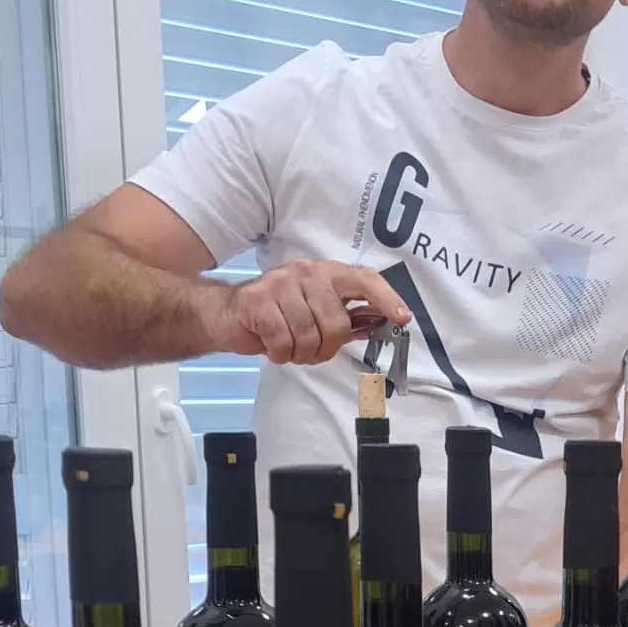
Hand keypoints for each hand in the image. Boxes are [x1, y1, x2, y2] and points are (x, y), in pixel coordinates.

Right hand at [211, 261, 409, 365]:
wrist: (225, 314)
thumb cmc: (274, 315)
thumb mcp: (312, 313)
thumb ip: (343, 319)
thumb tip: (376, 325)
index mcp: (325, 273)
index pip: (363, 279)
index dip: (385, 298)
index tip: (402, 317)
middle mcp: (306, 272)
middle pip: (336, 323)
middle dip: (325, 347)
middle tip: (308, 349)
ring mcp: (280, 283)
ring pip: (309, 336)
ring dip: (300, 353)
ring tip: (288, 346)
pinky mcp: (258, 300)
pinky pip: (283, 342)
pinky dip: (280, 354)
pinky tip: (272, 345)